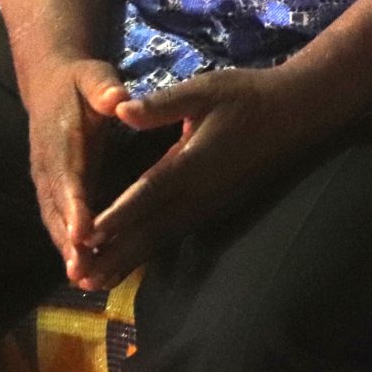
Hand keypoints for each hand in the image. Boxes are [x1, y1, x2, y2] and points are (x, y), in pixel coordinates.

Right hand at [24, 56, 130, 287]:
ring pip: (54, 219)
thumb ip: (104, 88)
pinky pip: (58, 219)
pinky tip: (84, 268)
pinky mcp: (52, 188)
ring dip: (66, 249)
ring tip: (83, 279)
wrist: (51, 84)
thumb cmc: (81, 81)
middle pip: (56, 208)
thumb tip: (117, 99)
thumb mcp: (94, 76)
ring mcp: (46, 178)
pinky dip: (68, 244)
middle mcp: (47, 165)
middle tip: (82, 271)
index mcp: (59, 139)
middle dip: (68, 241)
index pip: (67, 176)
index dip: (74, 205)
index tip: (84, 232)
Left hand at [74, 65, 338, 290]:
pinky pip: (172, 236)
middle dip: (113, 254)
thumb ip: (162, 104)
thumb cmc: (247, 96)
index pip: (148, 193)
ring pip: (160, 238)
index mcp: (192, 161)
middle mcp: (198, 192)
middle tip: (78, 278)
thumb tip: (121, 110)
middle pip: (150, 229)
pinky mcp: (210, 209)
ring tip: (91, 283)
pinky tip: (126, 264)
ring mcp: (206, 205)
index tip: (87, 237)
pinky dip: (145, 253)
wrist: (294, 114)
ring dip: (125, 261)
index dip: (117, 216)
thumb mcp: (205, 89)